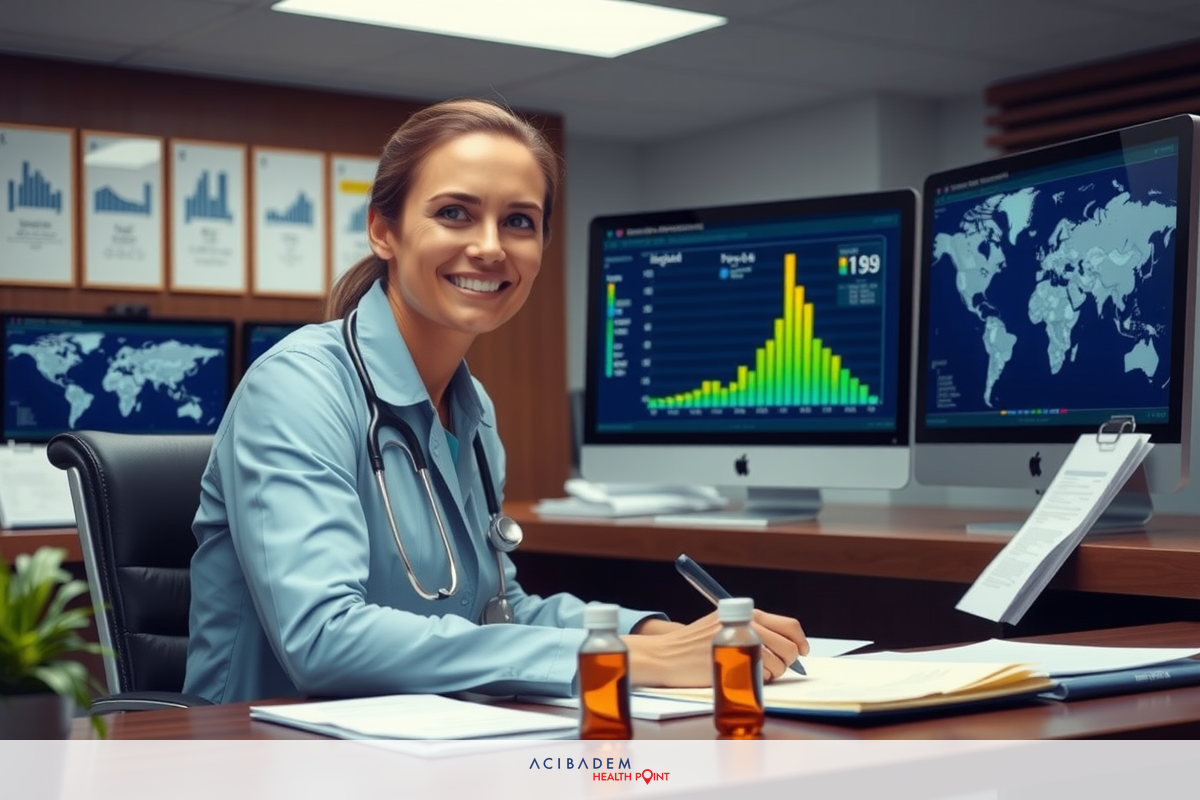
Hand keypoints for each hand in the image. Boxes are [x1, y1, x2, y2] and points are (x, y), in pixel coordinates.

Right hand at [623, 610, 806, 686]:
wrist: (666, 655)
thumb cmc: (694, 645)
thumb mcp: (723, 626)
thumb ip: (751, 630)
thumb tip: (786, 646)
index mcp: (748, 613)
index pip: (789, 626)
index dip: (801, 642)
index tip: (802, 653)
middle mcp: (747, 622)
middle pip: (789, 645)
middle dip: (789, 661)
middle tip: (777, 668)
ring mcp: (740, 640)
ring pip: (779, 662)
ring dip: (775, 673)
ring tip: (755, 673)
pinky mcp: (732, 658)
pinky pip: (762, 673)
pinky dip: (761, 679)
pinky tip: (744, 676)